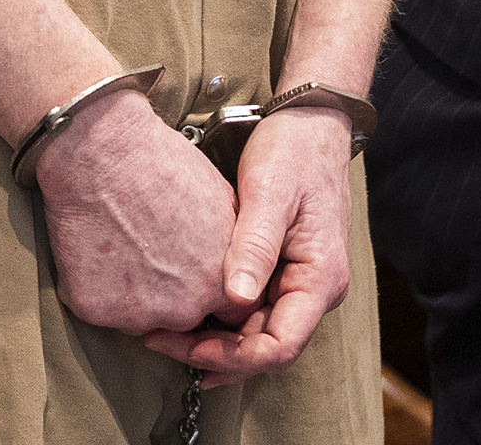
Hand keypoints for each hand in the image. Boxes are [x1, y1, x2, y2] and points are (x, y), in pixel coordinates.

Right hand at [33, 89, 237, 335]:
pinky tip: (96, 246)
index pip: (223, 313)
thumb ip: (230, 247)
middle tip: (149, 250)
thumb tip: (232, 261)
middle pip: (179, 317)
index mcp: (219, 284)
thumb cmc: (162, 165)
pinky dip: (94, 284)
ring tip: (121, 242)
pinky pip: (97, 306)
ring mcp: (137, 314)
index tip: (187, 270)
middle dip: (167, 292)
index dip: (203, 289)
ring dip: (130, 290)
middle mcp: (182, 309)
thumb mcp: (223, 202)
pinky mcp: (95, 309)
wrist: (103, 151)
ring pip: (136, 314)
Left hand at [142, 106, 356, 384]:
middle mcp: (313, 290)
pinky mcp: (280, 270)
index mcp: (320, 279)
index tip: (185, 345)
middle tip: (161, 342)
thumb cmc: (293, 152)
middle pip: (265, 348)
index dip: (232, 356)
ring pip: (256, 333)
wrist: (309, 123)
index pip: (280, 346)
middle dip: (215, 354)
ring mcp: (297, 282)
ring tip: (166, 336)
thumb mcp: (270, 193)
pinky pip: (251, 309)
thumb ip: (255, 245)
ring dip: (215, 341)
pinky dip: (221, 319)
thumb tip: (235, 298)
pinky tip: (187, 315)